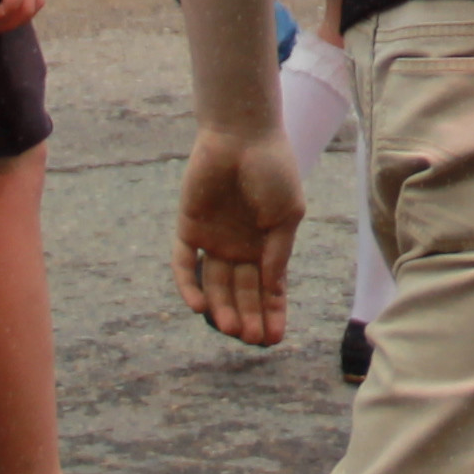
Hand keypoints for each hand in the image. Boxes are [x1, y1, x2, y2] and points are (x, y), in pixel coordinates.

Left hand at [169, 120, 309, 345]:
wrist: (242, 134)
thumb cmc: (273, 169)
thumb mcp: (287, 214)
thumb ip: (278, 252)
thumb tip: (271, 288)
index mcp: (266, 244)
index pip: (268, 289)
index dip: (272, 313)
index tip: (275, 339)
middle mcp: (239, 246)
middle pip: (241, 291)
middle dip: (247, 316)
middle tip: (251, 339)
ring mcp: (213, 239)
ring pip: (215, 284)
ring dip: (221, 308)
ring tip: (230, 329)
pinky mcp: (189, 228)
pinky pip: (186, 264)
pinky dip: (189, 285)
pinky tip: (198, 306)